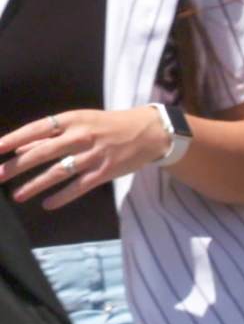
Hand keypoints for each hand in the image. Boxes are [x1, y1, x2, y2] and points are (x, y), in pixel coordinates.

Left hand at [0, 107, 170, 208]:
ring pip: (58, 172)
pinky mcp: (104, 172)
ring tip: (17, 195)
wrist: (147, 132)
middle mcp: (82, 135)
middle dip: (18, 165)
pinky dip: (61, 197)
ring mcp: (93, 155)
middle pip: (44, 152)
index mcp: (74, 119)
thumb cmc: (109, 125)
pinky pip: (78, 187)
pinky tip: (47, 204)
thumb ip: (54, 135)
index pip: (39, 128)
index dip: (17, 138)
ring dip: (35, 184)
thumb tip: (23, 146)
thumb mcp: (83, 121)